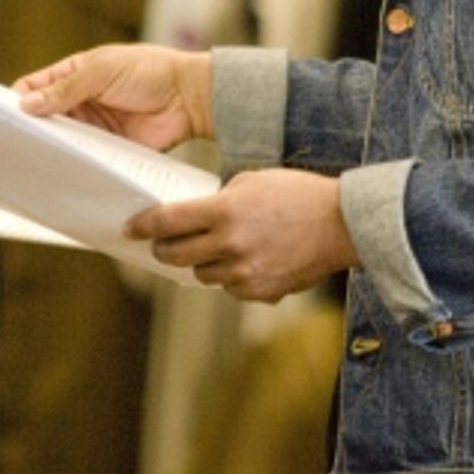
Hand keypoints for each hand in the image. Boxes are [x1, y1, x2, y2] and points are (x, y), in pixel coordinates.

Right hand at [14, 44, 212, 151]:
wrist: (189, 97)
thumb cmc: (149, 71)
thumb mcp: (102, 71)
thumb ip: (66, 89)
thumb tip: (26, 104)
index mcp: (74, 75)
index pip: (34, 88)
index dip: (16, 100)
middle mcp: (80, 103)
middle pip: (43, 119)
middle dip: (28, 130)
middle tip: (6, 146)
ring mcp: (94, 127)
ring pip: (62, 142)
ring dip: (49, 150)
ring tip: (27, 164)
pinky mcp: (109, 149)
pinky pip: (85, 159)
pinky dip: (73, 165)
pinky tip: (59, 174)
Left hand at [125, 168, 359, 299]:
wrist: (342, 225)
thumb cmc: (300, 195)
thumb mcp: (254, 181)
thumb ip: (221, 199)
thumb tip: (196, 216)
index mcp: (225, 211)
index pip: (168, 221)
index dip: (143, 225)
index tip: (132, 228)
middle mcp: (230, 244)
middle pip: (176, 255)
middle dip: (163, 249)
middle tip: (163, 244)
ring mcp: (244, 272)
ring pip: (202, 274)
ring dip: (202, 262)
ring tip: (216, 249)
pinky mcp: (260, 292)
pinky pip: (230, 288)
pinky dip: (232, 276)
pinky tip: (247, 260)